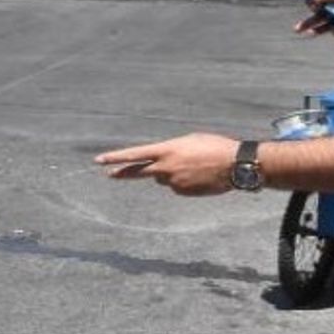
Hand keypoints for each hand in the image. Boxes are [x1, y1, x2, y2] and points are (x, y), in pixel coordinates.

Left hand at [95, 133, 238, 195]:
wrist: (233, 164)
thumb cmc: (213, 146)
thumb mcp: (188, 141)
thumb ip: (170, 151)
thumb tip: (162, 166)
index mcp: (166, 150)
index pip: (134, 154)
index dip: (116, 157)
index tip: (99, 160)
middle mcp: (166, 168)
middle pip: (138, 172)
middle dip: (123, 173)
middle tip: (110, 174)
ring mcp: (174, 182)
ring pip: (164, 178)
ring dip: (172, 173)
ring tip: (194, 166)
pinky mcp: (183, 193)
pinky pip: (177, 186)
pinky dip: (184, 181)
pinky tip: (199, 175)